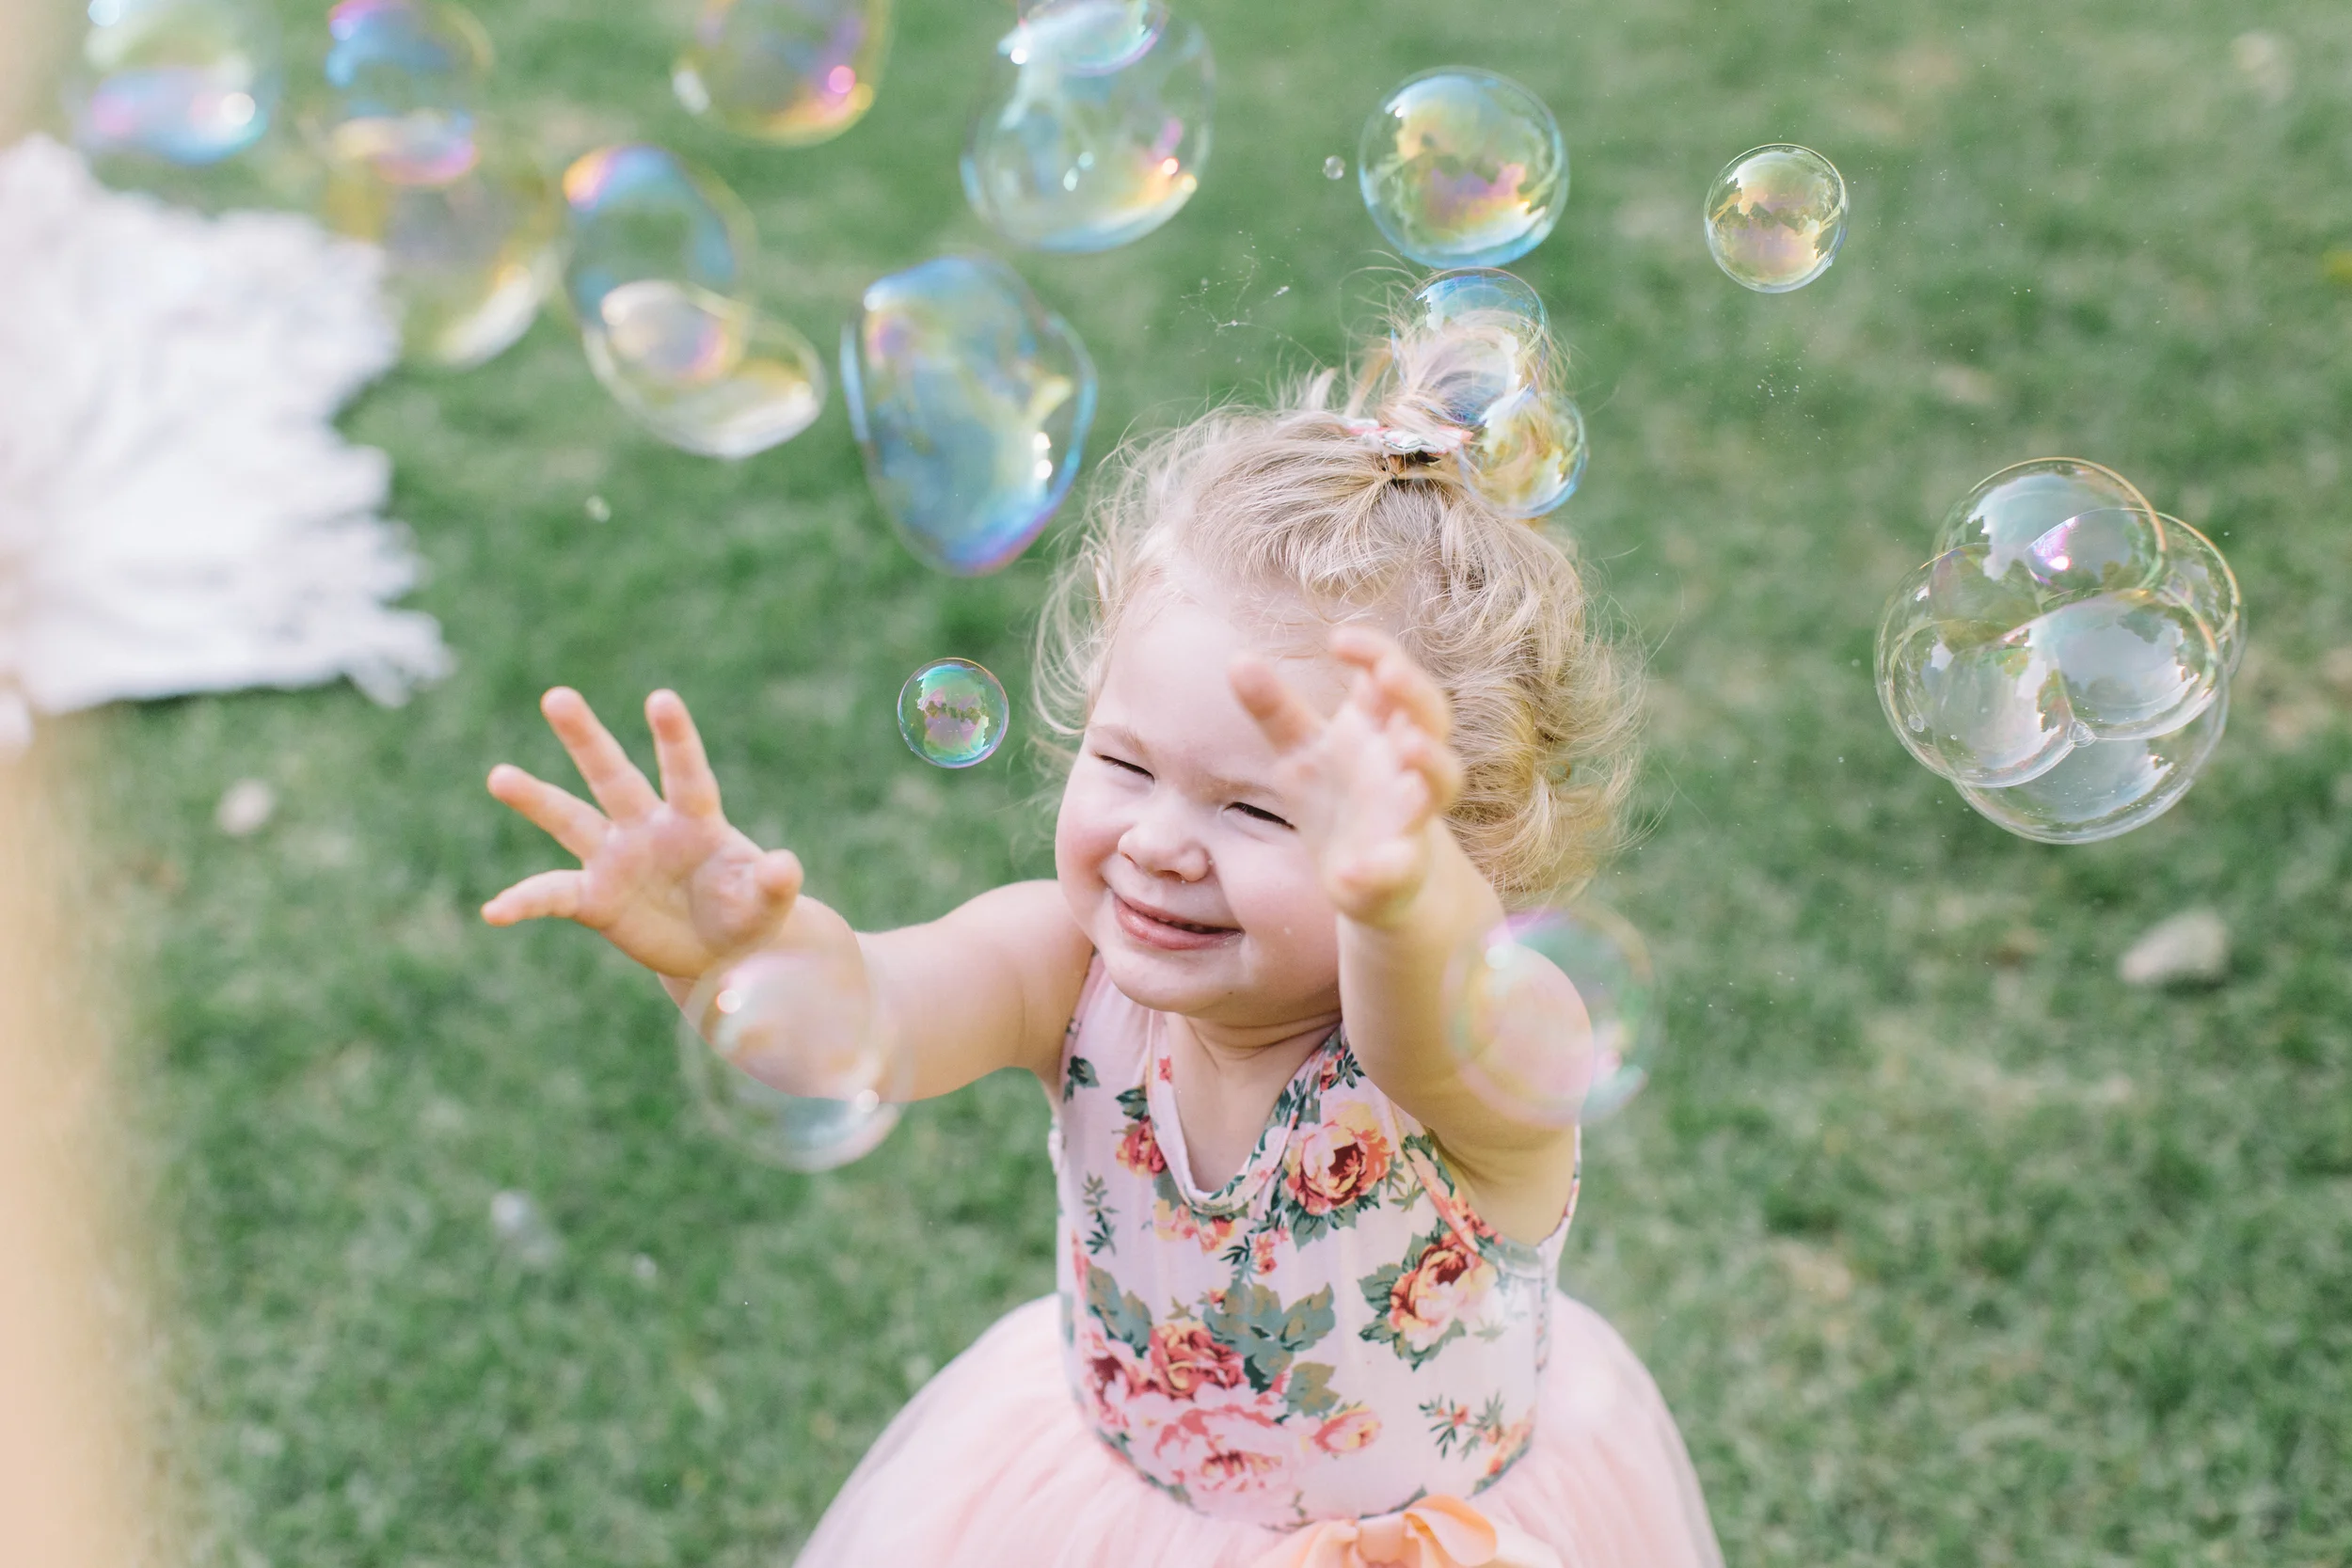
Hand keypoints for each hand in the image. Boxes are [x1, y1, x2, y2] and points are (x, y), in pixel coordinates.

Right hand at [482, 687, 802, 979]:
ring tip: (499, 775)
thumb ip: (775, 884)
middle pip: (614, 776)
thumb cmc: (748, 913)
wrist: (721, 951)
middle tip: (558, 696)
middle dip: (587, 739)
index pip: (686, 773)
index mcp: (696, 820)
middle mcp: (647, 828)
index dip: (675, 739)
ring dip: (535, 799)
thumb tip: (786, 866)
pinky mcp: (594, 899)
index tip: (661, 698)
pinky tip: (494, 911)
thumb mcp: (768, 903)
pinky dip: (523, 902)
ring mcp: (615, 859)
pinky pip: (552, 896)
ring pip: (570, 820)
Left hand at [1230, 627, 1465, 927]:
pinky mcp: (1402, 865)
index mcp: (1378, 728)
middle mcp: (1404, 763)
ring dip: (1432, 763)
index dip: (1374, 652)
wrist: (1365, 877)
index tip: (1338, 639)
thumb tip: (1238, 659)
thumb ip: (1274, 708)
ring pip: (1442, 781)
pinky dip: (1380, 867)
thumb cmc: (1337, 798)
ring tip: (1409, 746)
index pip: (1390, 675)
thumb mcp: (1299, 751)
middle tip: (1387, 671)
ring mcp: (1411, 813)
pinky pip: (1401, 863)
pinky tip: (1349, 870)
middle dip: (1414, 692)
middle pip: (1430, 716)